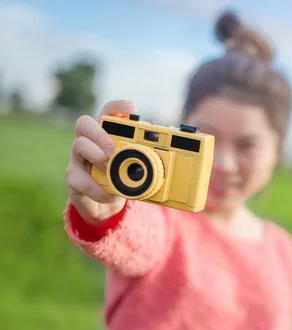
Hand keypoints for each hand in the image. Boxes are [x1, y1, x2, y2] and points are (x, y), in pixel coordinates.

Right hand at [65, 100, 136, 223]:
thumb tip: (165, 162)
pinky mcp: (73, 178)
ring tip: (108, 169)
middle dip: (100, 133)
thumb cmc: (121, 182)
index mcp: (107, 135)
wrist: (105, 207)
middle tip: (113, 150)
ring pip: (78, 145)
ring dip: (96, 156)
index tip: (131, 109)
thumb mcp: (136, 171)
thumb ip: (145, 162)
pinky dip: (95, 187)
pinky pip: (78, 178)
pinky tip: (108, 193)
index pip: (108, 113)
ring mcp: (78, 159)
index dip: (117, 107)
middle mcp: (90, 142)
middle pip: (85, 123)